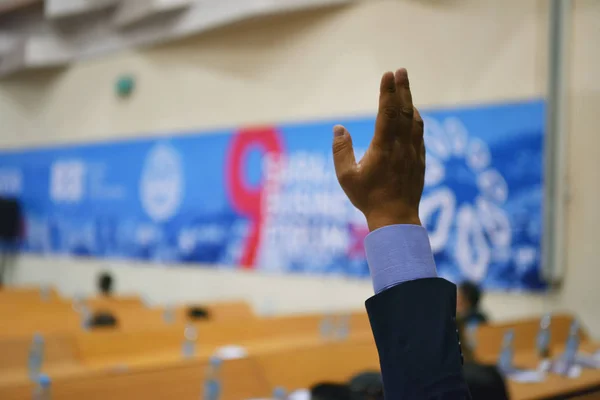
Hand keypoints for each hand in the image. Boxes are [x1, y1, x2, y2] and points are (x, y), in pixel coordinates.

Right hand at [332, 68, 424, 230]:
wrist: (396, 218)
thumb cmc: (367, 198)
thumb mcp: (346, 176)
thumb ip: (341, 150)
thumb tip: (338, 127)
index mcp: (383, 147)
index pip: (387, 112)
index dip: (388, 92)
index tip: (388, 74)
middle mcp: (401, 146)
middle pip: (404, 111)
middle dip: (402, 89)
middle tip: (401, 70)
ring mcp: (413, 153)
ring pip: (414, 121)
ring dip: (410, 102)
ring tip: (406, 88)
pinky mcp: (420, 161)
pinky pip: (419, 134)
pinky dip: (415, 119)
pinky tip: (412, 115)